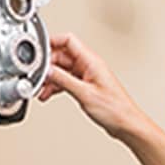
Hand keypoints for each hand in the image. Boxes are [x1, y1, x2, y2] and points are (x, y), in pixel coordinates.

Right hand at [40, 32, 164, 164]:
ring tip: (41, 89)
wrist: (126, 123)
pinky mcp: (86, 86)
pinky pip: (66, 81)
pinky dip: (56, 86)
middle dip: (47, 66)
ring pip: (62, 70)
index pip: (68, 40)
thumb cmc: (115, 109)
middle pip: (61, 56)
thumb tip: (47, 70)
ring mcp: (87, 75)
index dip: (52, 42)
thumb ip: (63, 80)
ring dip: (50, 78)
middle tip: (38, 77)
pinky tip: (49, 94)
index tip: (39, 51)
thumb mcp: (84, 93)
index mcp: (91, 61)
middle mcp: (89, 65)